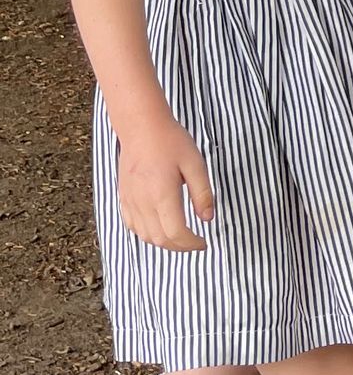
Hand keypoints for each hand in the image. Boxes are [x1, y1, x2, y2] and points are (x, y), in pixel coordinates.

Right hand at [116, 115, 214, 251]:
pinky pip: (132, 225)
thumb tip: (207, 218)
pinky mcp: (124, 196)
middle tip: (195, 242)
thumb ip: (202, 193)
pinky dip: (146, 233)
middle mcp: (143, 202)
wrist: (142, 127)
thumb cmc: (170, 141)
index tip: (204, 242)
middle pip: (160, 239)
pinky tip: (159, 228)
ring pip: (145, 235)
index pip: (176, 233)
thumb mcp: (196, 164)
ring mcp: (130, 200)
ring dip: (164, 242)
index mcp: (162, 194)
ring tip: (181, 237)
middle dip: (180, 247)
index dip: (191, 243)